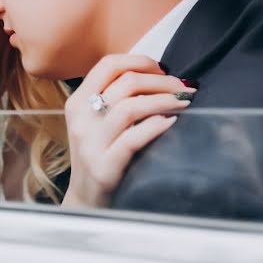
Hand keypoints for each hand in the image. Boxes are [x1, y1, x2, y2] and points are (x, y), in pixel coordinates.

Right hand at [61, 54, 193, 207]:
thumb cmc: (101, 155)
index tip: (162, 69)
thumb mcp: (97, 122)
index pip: (108, 65)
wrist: (86, 200)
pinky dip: (156, 126)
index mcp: (78, 101)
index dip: (140, 61)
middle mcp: (81, 118)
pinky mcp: (104, 166)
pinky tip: (172, 123)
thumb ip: (116, 99)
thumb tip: (161, 75)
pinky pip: (133, 138)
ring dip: (164, 100)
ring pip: (131, 107)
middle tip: (183, 89)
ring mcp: (90, 143)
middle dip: (162, 81)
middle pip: (126, 83)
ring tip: (184, 103)